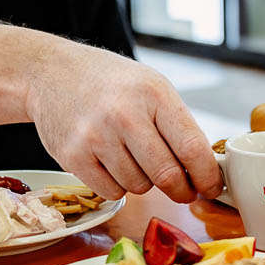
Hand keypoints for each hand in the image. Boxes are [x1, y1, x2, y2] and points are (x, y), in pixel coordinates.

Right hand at [26, 44, 221, 202]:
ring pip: (139, 186)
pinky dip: (117, 185)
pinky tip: (110, 162)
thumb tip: (205, 169)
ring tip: (132, 156)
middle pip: (167, 175)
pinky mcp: (73, 156)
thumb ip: (178, 125)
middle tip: (184, 191)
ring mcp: (96, 137)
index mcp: (153, 94)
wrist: (51, 73)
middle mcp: (124, 115)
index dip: (207, 175)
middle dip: (182, 190)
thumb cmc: (110, 83)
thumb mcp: (151, 87)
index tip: (213, 187)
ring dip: (143, 181)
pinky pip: (111, 192)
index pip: (191, 147)